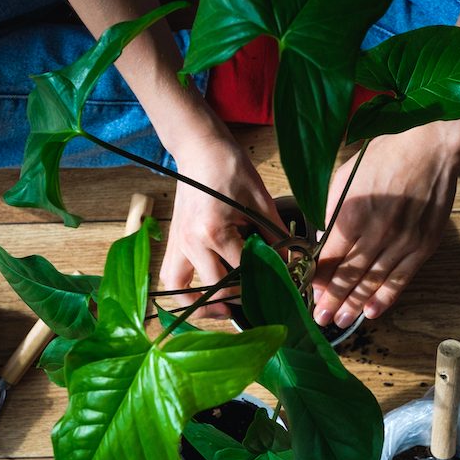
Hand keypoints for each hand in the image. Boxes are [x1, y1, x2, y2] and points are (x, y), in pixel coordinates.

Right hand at [160, 132, 284, 318]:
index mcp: (214, 231)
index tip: (283, 283)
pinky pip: (171, 277)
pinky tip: (202, 295)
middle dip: (240, 298)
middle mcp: (192, 243)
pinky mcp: (174, 242)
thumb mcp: (259, 199)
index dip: (267, 278)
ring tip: (224, 311)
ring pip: (182, 291)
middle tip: (261, 301)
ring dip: (201, 306)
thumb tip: (288, 260)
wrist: (199, 148)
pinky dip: (183, 291)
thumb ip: (274, 233)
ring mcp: (178, 244)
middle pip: (216, 287)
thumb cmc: (229, 168)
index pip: (244, 269)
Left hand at [311, 119, 459, 327]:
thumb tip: (322, 241)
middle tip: (319, 320)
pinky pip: (401, 279)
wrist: (431, 147)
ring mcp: (402, 242)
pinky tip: (371, 313)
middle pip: (349, 276)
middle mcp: (376, 234)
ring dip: (354, 305)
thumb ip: (332, 212)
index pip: (328, 258)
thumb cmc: (383, 156)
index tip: (309, 293)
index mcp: (351, 215)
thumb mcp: (345, 177)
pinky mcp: (423, 246)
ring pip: (373, 282)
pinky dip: (385, 297)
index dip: (318, 280)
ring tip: (340, 322)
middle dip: (332, 301)